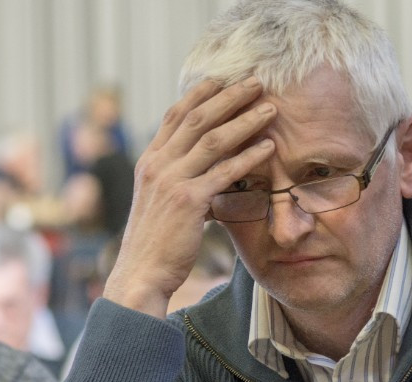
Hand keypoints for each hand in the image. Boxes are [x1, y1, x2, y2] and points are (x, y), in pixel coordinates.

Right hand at [103, 79, 276, 317]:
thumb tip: (207, 175)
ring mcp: (172, 181)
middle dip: (228, 97)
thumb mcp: (160, 203)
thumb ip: (178, 182)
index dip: (199, 94)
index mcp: (149, 161)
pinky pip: (224, 173)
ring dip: (245, 121)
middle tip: (255, 83)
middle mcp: (158, 165)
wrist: (141, 273)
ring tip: (270, 110)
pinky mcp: (188, 201)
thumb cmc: (155, 243)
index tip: (222, 79)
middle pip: (197, 119)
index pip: (174, 116)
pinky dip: (248, 158)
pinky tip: (268, 148)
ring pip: (213, 140)